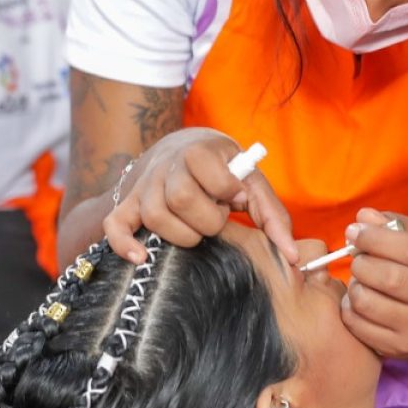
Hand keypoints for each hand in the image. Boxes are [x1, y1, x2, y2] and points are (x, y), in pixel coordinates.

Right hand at [104, 127, 294, 264]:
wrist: (183, 149)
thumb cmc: (224, 172)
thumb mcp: (251, 181)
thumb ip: (272, 215)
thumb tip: (292, 256)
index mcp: (200, 153)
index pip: (208, 172)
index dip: (225, 190)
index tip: (235, 196)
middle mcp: (167, 167)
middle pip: (181, 198)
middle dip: (207, 220)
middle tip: (217, 218)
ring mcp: (145, 187)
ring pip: (154, 215)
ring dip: (180, 234)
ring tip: (195, 230)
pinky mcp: (128, 205)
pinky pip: (115, 224)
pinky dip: (124, 243)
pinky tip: (141, 258)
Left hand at [342, 208, 407, 359]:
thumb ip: (393, 224)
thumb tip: (364, 217)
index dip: (377, 237)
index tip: (354, 231)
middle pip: (391, 278)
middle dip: (362, 263)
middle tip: (357, 259)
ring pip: (370, 303)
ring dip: (354, 286)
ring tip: (360, 280)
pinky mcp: (402, 348)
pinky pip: (359, 326)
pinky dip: (349, 309)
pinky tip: (360, 300)